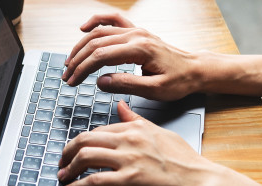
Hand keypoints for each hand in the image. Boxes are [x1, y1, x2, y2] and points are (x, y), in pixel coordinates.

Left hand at [58, 101, 217, 185]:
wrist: (200, 179)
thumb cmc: (184, 159)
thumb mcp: (159, 132)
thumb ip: (137, 120)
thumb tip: (121, 107)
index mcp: (134, 128)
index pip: (98, 131)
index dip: (82, 142)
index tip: (75, 151)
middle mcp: (128, 140)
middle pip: (85, 140)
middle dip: (68, 152)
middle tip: (62, 162)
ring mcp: (128, 159)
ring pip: (85, 157)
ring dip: (68, 168)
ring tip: (63, 177)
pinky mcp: (130, 180)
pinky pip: (94, 182)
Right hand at [62, 14, 199, 100]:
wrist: (195, 69)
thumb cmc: (178, 81)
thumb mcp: (155, 90)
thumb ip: (127, 85)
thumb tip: (101, 82)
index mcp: (140, 49)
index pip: (101, 56)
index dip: (83, 69)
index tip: (72, 81)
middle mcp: (136, 35)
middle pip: (96, 42)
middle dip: (78, 59)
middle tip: (67, 76)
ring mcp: (136, 31)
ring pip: (100, 32)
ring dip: (81, 46)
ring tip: (70, 60)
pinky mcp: (137, 32)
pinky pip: (112, 20)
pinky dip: (96, 21)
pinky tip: (84, 27)